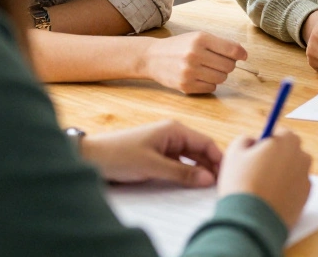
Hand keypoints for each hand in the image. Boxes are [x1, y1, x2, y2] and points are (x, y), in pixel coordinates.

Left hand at [81, 120, 222, 186]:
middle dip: (211, 166)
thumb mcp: (153, 166)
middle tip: (220, 185)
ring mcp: (165, 145)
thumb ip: (182, 173)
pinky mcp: (158, 155)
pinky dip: (187, 173)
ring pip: (190, 158)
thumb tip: (208, 179)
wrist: (91, 158)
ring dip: (199, 170)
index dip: (218, 159)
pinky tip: (191, 183)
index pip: (206, 143)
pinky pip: (179, 164)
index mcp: (174, 130)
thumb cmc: (119, 156)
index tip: (227, 175)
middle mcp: (172, 134)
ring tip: (208, 187)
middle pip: (200, 150)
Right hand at [143, 31, 248, 94]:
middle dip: (227, 65)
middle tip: (217, 62)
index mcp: (200, 39)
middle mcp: (194, 54)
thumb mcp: (198, 37)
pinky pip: (211, 88)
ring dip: (219, 75)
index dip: (241, 54)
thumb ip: (219, 44)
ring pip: (222, 78)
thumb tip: (242, 54)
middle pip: (229, 66)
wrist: (152, 57)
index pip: (232, 50)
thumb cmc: (180, 46)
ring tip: (208, 69)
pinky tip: (200, 77)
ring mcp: (189, 71)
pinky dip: (210, 83)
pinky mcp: (185, 86)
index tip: (243, 56)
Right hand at [218, 130, 312, 228]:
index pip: (280, 132)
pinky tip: (269, 198)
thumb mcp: (234, 153)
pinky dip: (285, 190)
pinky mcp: (305, 198)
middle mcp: (302, 156)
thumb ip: (245, 139)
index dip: (265, 141)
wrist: (251, 220)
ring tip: (260, 187)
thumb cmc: (242, 184)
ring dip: (280, 174)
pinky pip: (294, 188)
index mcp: (287, 141)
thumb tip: (252, 141)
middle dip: (275, 157)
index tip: (255, 151)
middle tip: (256, 170)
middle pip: (289, 151)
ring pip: (292, 170)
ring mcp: (306, 178)